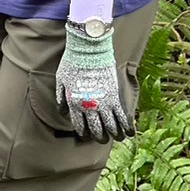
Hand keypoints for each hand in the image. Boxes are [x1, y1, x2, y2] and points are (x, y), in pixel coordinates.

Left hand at [55, 23, 132, 141]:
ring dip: (114, 135)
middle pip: (95, 129)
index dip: (84, 133)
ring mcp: (103, 102)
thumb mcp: (60, 80)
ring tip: (117, 138)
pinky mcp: (115, 96)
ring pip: (110, 126)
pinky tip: (129, 133)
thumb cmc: (72, 62)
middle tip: (102, 139)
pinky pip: (122, 116)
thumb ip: (61, 98)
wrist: (88, 50)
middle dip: (99, 137)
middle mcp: (88, 106)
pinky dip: (126, 126)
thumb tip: (63, 112)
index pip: (79, 125)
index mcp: (74, 103)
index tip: (87, 136)